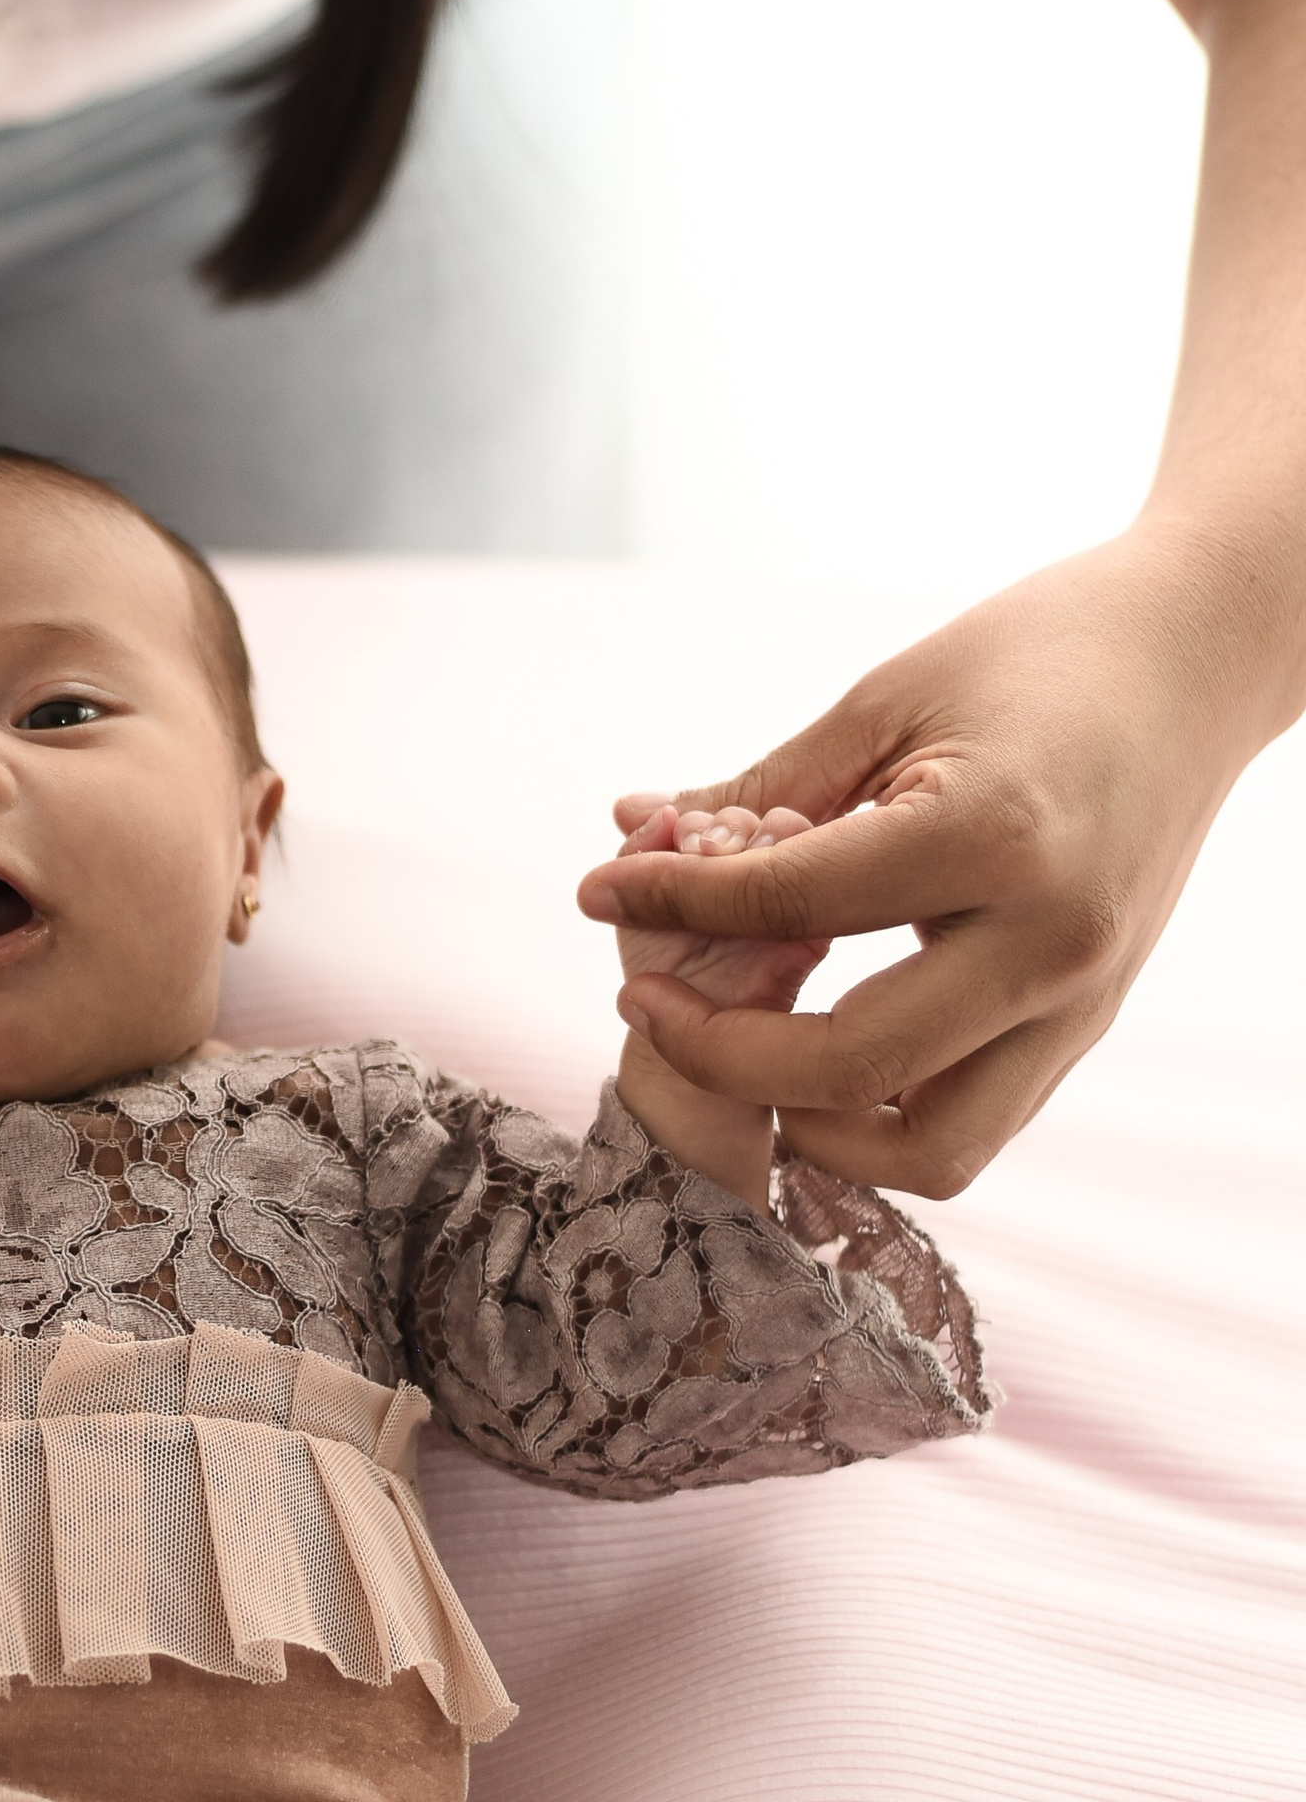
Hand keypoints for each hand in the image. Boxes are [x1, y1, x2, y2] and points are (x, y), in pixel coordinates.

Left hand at [578, 529, 1287, 1194]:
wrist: (1199, 660)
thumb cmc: (1042, 652)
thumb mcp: (889, 699)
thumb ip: (765, 791)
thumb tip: (629, 841)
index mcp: (996, 839)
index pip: (792, 903)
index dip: (674, 902)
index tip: (601, 893)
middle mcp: (1051, 942)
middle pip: (849, 1066)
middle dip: (717, 1052)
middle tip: (644, 1002)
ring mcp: (1082, 1000)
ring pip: (928, 1148)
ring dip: (812, 1126)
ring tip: (735, 1053)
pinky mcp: (1089, 1023)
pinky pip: (971, 1121)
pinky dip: (878, 1117)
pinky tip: (809, 1050)